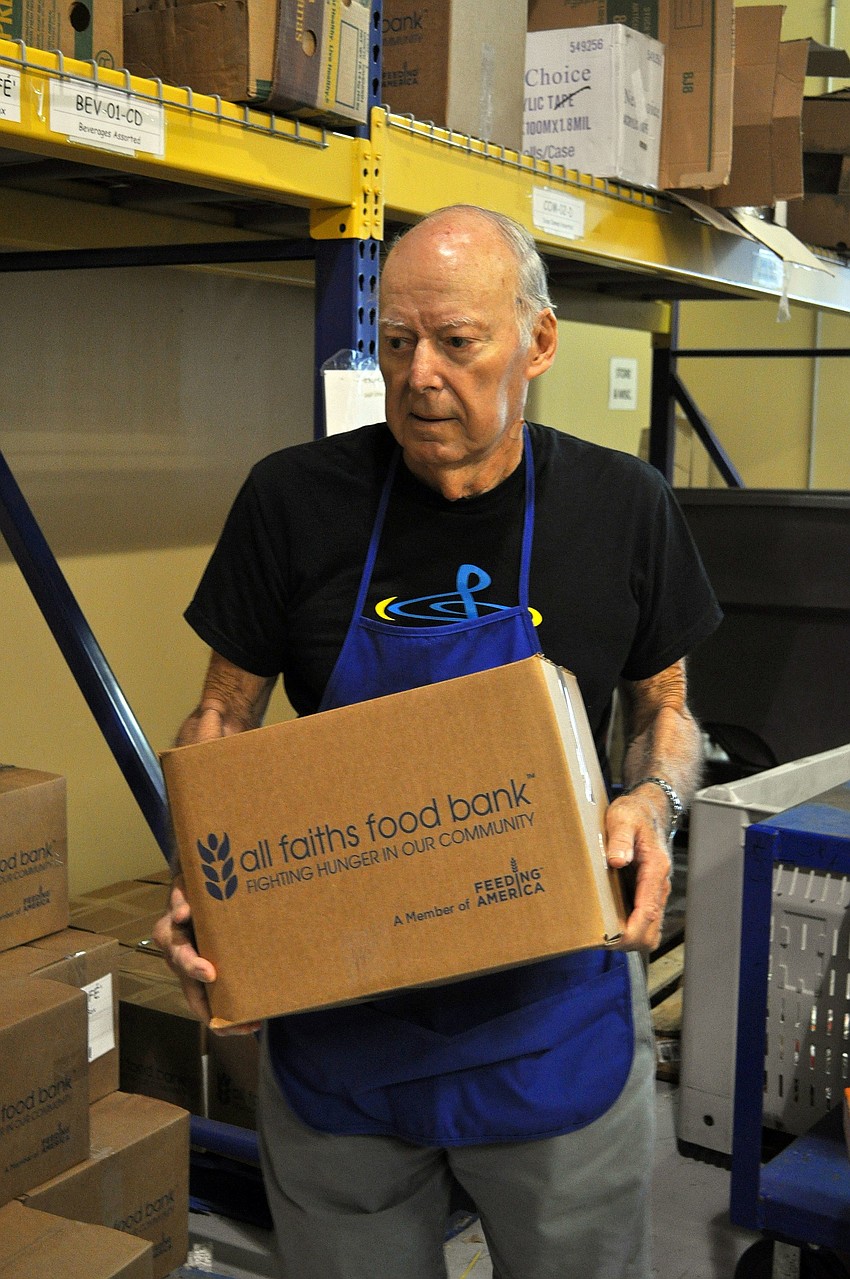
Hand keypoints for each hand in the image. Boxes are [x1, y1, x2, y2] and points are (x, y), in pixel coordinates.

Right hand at [153, 875, 260, 1035]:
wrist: (196, 886)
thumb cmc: (192, 886)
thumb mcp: (185, 885)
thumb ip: (181, 897)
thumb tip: (182, 914)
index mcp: (171, 935)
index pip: (179, 955)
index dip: (193, 967)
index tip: (210, 974)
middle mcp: (179, 957)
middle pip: (191, 989)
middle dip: (211, 1010)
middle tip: (233, 1023)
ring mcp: (193, 967)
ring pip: (203, 1000)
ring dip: (223, 1018)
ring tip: (248, 1026)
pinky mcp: (208, 971)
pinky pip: (215, 996)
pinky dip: (229, 1011)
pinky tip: (253, 1019)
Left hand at [604, 790, 671, 952]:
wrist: (648, 809)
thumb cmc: (636, 813)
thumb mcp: (623, 818)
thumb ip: (620, 838)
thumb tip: (617, 860)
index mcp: (655, 868)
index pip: (648, 911)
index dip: (632, 931)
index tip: (615, 940)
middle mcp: (658, 884)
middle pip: (652, 929)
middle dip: (631, 941)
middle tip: (604, 940)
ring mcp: (654, 890)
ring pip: (650, 928)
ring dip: (630, 937)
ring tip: (605, 936)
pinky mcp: (647, 892)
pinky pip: (643, 919)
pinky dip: (630, 928)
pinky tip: (610, 923)